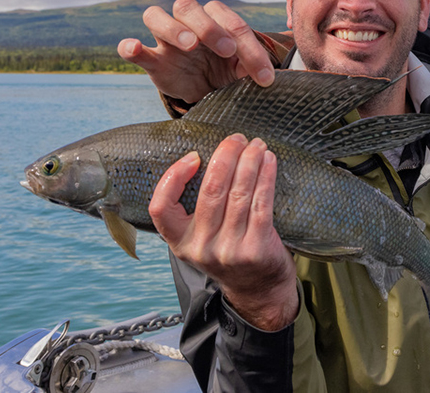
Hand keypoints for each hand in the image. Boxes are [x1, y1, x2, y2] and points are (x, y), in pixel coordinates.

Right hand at [117, 0, 275, 103]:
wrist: (208, 91)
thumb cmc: (229, 72)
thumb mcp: (245, 70)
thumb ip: (255, 67)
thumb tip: (272, 78)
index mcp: (218, 19)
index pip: (232, 24)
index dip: (251, 50)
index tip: (265, 77)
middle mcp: (189, 23)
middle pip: (188, 8)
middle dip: (209, 27)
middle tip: (227, 50)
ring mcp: (167, 39)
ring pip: (156, 16)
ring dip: (172, 28)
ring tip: (190, 45)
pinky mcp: (153, 60)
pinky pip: (131, 48)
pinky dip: (130, 46)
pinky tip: (135, 48)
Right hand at [150, 135, 297, 330]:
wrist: (257, 291)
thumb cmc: (230, 253)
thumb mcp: (201, 238)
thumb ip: (197, 210)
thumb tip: (211, 158)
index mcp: (180, 242)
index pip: (160, 208)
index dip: (174, 178)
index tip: (194, 156)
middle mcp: (200, 247)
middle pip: (210, 192)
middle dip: (225, 157)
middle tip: (237, 139)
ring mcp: (228, 250)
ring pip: (238, 194)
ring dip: (249, 162)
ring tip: (256, 145)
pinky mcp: (255, 249)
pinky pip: (260, 205)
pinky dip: (266, 178)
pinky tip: (269, 162)